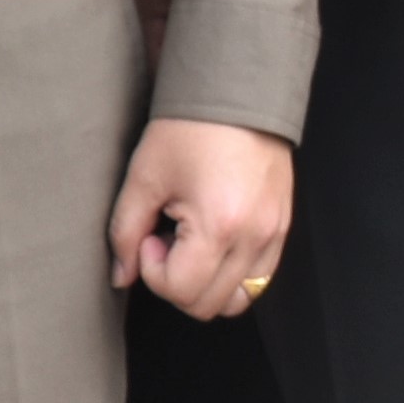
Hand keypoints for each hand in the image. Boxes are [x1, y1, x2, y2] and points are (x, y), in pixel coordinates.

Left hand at [109, 115, 297, 320]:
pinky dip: (230, 275)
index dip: (153, 272)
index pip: (182, 291)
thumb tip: (120, 277)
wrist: (237, 98)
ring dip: (205, 284)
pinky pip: (258, 279)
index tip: (148, 235)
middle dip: (176, 282)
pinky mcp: (283, 231)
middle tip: (164, 239)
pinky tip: (210, 239)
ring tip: (188, 242)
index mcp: (219, 226)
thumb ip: (124, 233)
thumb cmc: (187, 132)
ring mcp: (275, 237)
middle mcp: (255, 238)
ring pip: (239, 300)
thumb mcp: (143, 179)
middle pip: (210, 304)